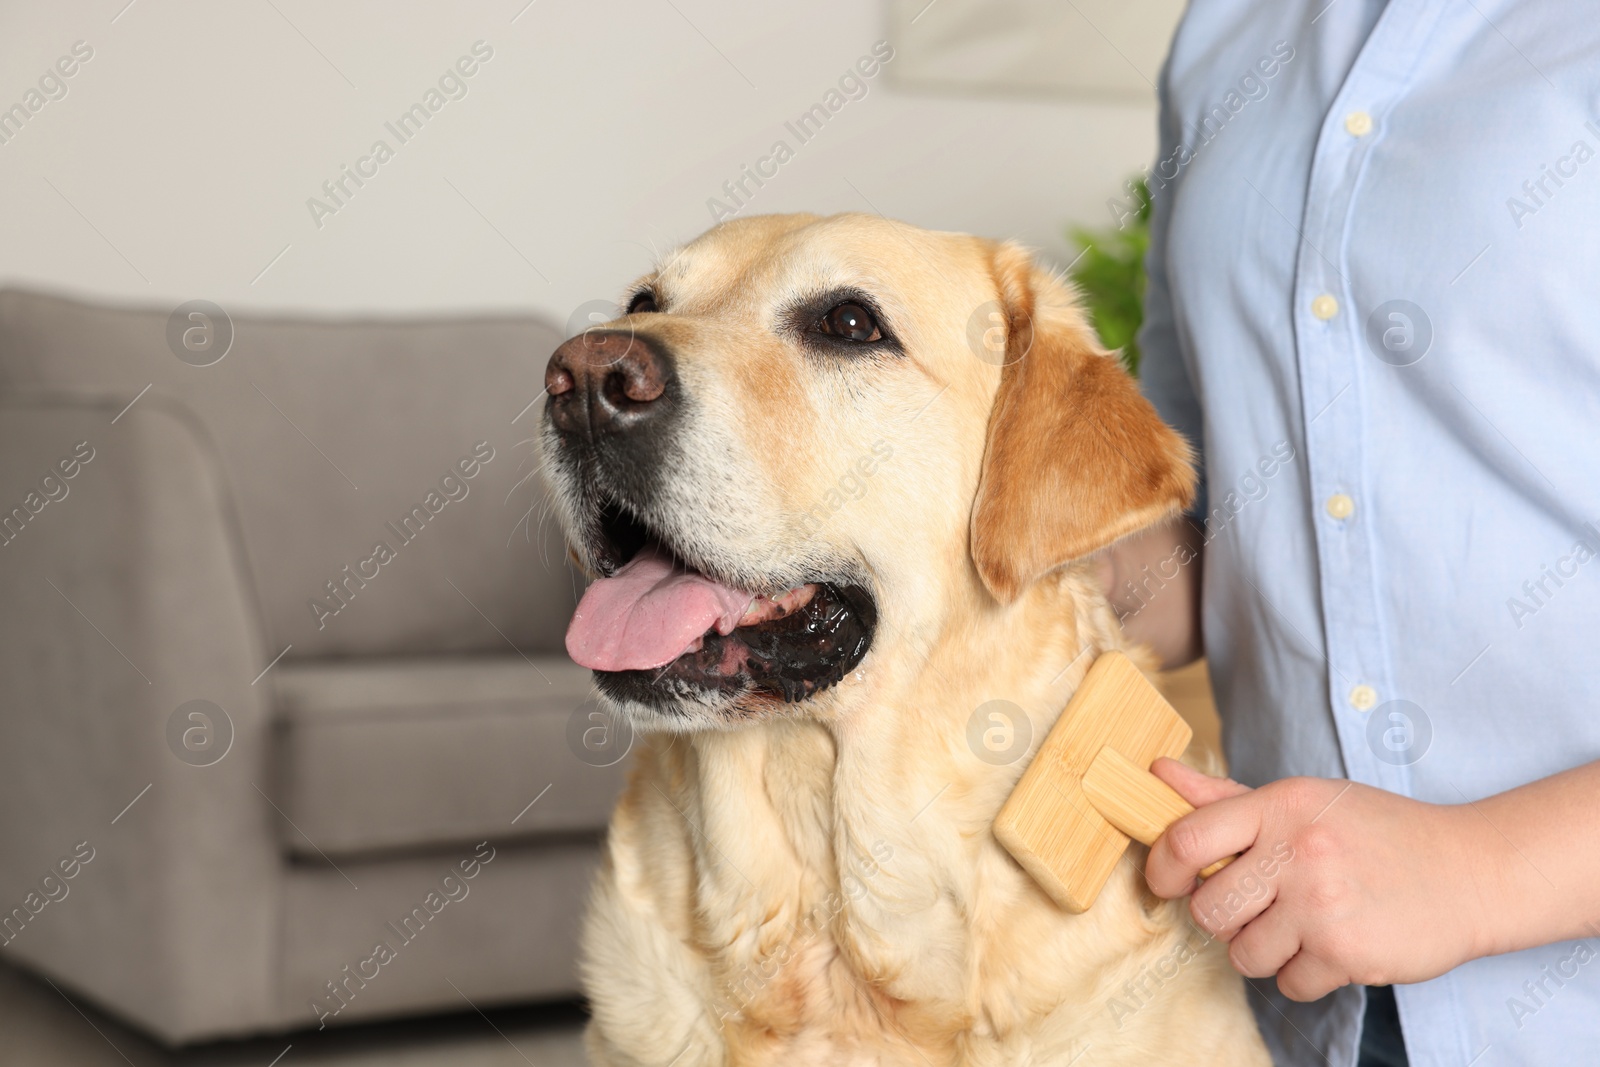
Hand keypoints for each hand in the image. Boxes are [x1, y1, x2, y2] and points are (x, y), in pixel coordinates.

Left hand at [1142, 758, 1504, 1000]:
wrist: (1471, 872)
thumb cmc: (1377, 832)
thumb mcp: (1306, 799)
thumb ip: (1225, 797)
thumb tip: (1156, 774)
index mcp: (1281, 806)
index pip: (1187, 840)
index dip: (1162, 868)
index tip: (1169, 880)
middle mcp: (1298, 853)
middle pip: (1207, 909)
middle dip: (1222, 916)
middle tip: (1256, 904)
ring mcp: (1322, 906)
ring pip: (1242, 954)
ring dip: (1264, 949)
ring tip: (1301, 923)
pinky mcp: (1347, 954)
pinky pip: (1288, 984)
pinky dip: (1305, 974)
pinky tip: (1333, 944)